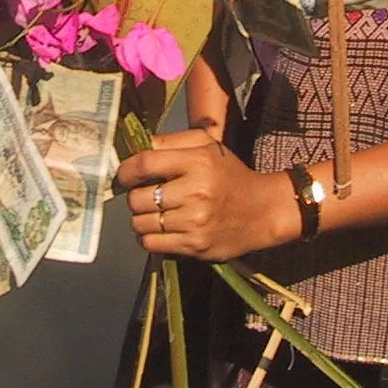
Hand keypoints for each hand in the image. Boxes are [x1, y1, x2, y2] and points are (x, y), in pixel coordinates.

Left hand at [115, 129, 299, 261]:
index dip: (125, 171)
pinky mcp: (195, 246)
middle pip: (138, 198)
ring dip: (141, 218)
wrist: (263, 211)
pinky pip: (151, 244)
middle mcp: (196, 192)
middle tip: (146, 195)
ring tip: (155, 213)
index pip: (144, 164)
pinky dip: (148, 237)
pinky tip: (160, 229)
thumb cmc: (230, 175)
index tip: (124, 176)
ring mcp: (195, 222)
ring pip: (141, 223)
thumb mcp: (208, 146)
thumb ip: (172, 141)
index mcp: (198, 162)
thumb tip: (137, 147)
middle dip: (135, 197)